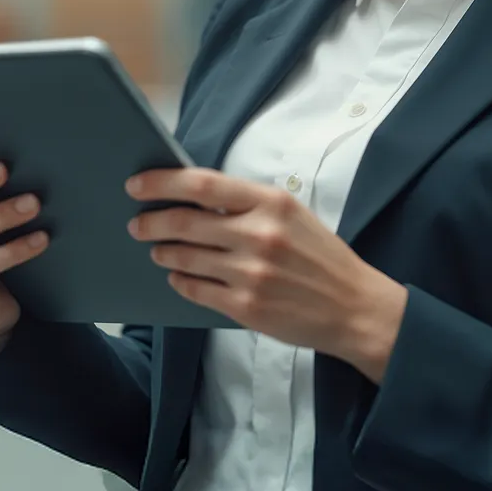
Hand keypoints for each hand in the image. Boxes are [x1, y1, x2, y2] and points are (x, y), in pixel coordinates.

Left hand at [126, 167, 407, 376]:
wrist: (354, 307)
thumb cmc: (321, 256)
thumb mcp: (292, 214)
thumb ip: (247, 204)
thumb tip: (193, 196)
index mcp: (271, 203)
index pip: (202, 185)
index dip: (162, 182)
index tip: (137, 184)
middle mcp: (259, 236)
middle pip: (185, 222)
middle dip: (152, 222)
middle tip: (137, 224)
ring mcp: (251, 274)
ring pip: (184, 258)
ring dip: (163, 252)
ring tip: (158, 249)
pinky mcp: (246, 307)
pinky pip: (196, 290)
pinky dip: (180, 280)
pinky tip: (178, 275)